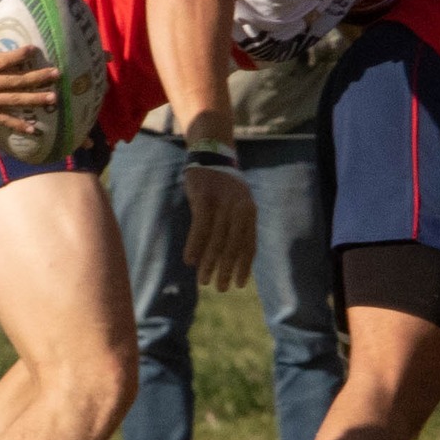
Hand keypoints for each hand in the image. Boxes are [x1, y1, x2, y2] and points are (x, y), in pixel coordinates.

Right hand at [0, 13, 60, 133]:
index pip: (6, 60)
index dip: (21, 55)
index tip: (34, 50)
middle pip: (18, 81)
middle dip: (39, 78)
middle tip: (57, 75)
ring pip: (15, 101)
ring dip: (35, 100)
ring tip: (53, 100)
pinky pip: (3, 120)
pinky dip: (18, 125)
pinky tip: (33, 129)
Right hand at [182, 163, 256, 290]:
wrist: (210, 151)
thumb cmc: (221, 184)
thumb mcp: (235, 202)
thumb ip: (236, 225)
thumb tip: (229, 256)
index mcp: (250, 211)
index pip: (249, 245)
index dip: (244, 266)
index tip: (238, 284)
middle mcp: (240, 207)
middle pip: (233, 246)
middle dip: (226, 270)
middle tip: (220, 288)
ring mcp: (222, 202)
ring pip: (216, 240)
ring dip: (209, 263)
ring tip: (204, 281)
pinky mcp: (204, 197)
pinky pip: (199, 227)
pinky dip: (195, 245)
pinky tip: (190, 260)